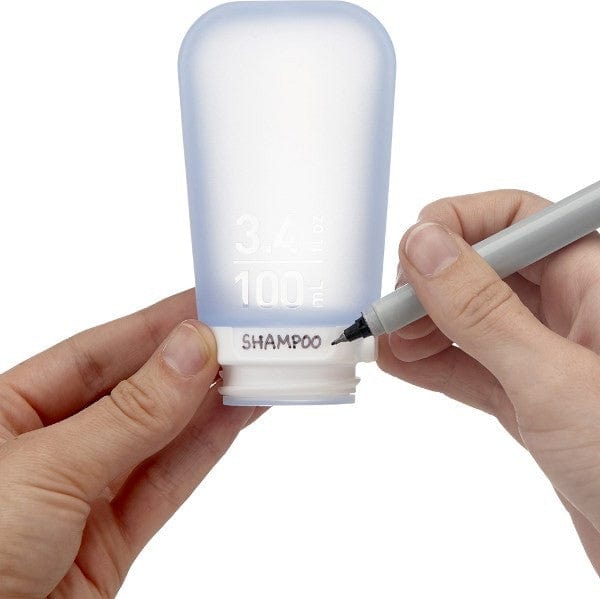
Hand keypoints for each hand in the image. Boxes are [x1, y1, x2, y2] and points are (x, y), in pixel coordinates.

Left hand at [0, 290, 260, 597]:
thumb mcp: (47, 469)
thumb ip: (129, 414)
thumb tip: (191, 352)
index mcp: (6, 412)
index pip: (94, 353)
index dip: (155, 326)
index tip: (205, 305)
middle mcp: (48, 447)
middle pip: (135, 391)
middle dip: (190, 363)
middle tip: (244, 335)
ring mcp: (83, 494)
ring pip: (161, 435)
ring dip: (212, 402)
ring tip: (256, 368)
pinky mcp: (113, 538)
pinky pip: (170, 480)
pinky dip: (209, 446)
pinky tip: (240, 414)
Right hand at [378, 189, 599, 573]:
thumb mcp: (554, 380)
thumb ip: (484, 311)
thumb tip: (425, 246)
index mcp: (595, 280)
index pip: (515, 219)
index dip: (457, 226)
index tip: (409, 257)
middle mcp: (573, 311)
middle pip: (483, 269)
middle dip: (429, 285)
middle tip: (391, 314)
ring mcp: (548, 358)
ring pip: (472, 320)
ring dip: (423, 325)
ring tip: (389, 342)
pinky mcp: (532, 401)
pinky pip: (473, 367)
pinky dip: (434, 364)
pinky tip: (402, 364)